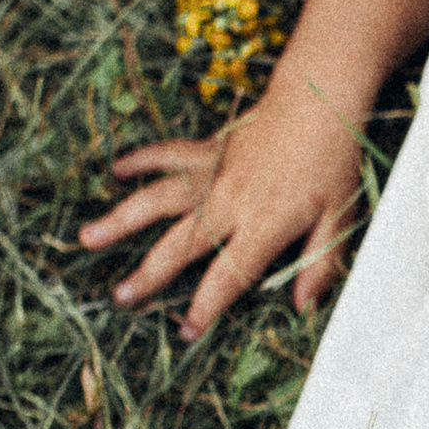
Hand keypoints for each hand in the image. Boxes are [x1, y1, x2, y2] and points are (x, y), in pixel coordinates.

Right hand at [80, 80, 361, 337]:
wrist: (321, 98)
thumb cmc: (334, 160)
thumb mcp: (340, 217)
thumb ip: (321, 265)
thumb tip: (304, 307)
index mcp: (264, 225)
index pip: (230, 276)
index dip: (207, 306)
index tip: (186, 331)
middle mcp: (230, 202)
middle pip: (181, 245)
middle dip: (149, 275)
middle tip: (119, 297)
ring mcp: (214, 173)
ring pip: (159, 199)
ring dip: (122, 218)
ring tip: (88, 236)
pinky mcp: (209, 148)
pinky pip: (168, 154)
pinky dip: (141, 160)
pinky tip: (115, 170)